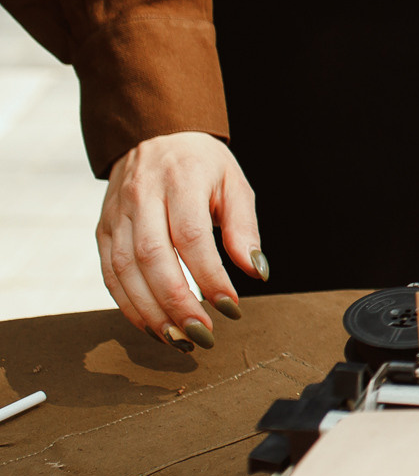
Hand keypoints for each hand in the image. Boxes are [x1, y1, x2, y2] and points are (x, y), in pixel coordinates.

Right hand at [98, 132, 263, 351]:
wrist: (154, 135)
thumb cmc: (202, 164)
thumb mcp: (235, 184)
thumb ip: (244, 228)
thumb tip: (257, 271)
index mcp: (180, 181)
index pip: (191, 236)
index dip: (209, 275)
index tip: (231, 307)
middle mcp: (141, 197)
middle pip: (152, 257)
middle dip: (177, 302)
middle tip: (202, 334)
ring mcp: (117, 215)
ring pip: (123, 270)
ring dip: (150, 312)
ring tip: (179, 340)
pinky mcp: (103, 229)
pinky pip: (109, 273)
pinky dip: (129, 305)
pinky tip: (154, 325)